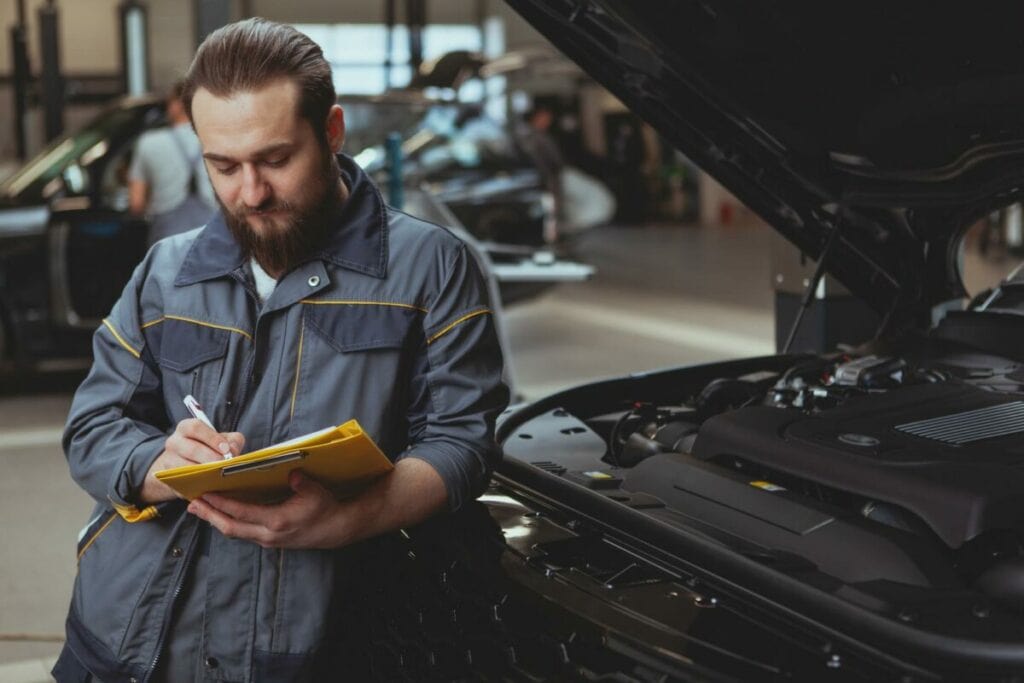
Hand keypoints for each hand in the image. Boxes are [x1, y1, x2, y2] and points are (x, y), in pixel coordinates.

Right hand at [139, 419, 244, 503]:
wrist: (186, 464)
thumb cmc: (208, 448)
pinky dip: (198, 484)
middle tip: (225, 465)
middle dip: (211, 458)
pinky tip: (211, 485)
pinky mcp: (170, 479)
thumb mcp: (221, 439)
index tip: (226, 449)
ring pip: (185, 468)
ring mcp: (169, 461)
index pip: (195, 428)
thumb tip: (233, 450)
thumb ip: (232, 441)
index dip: (212, 438)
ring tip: (220, 475)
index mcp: (186, 428)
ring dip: (204, 472)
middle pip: (191, 449)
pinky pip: (183, 482)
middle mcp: (174, 442)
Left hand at [187, 470, 349, 548]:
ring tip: (200, 509)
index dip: (221, 504)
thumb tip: (291, 472)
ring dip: (216, 520)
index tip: (206, 495)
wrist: (336, 530)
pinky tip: (221, 514)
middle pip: (230, 527)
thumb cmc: (325, 509)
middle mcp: (267, 534)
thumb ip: (301, 483)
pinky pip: (242, 532)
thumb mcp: (316, 492)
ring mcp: (267, 540)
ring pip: (234, 532)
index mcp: (277, 521)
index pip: (241, 513)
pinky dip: (228, 522)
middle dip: (209, 515)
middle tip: (192, 505)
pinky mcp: (269, 541)